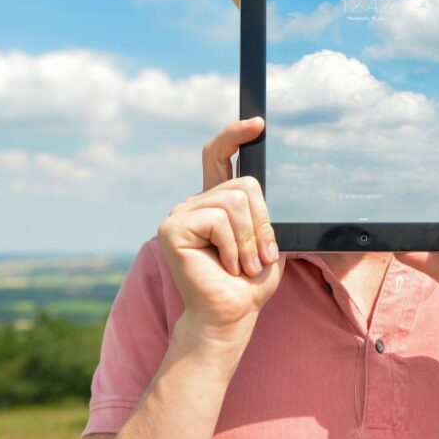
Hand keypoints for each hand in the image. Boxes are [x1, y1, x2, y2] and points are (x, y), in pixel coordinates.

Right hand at [157, 117, 284, 346]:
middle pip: (245, 185)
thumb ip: (261, 213)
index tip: (258, 124)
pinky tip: (224, 266)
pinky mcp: (172, 228)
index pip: (219, 156)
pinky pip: (219, 220)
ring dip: (249, 240)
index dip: (235, 135)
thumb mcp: (265, 241)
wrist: (230, 315)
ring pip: (236, 202)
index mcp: (215, 203)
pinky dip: (233, 247)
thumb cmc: (248, 283)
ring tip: (243, 266)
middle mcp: (195, 203)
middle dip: (262, 223)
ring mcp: (180, 213)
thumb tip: (264, 189)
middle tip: (259, 257)